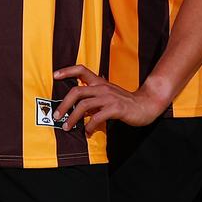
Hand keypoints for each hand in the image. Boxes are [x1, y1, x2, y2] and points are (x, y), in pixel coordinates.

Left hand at [52, 65, 168, 132]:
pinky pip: (97, 117)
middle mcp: (103, 87)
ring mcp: (109, 97)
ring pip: (84, 105)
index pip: (81, 70)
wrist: (146, 105)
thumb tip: (78, 109)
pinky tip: (87, 132)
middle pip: (77, 91)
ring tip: (67, 127)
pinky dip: (89, 126)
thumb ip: (94, 99)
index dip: (67, 71)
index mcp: (100, 82)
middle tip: (57, 116)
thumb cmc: (125, 102)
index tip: (54, 76)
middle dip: (64, 104)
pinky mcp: (116, 108)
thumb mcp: (108, 96)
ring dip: (73, 117)